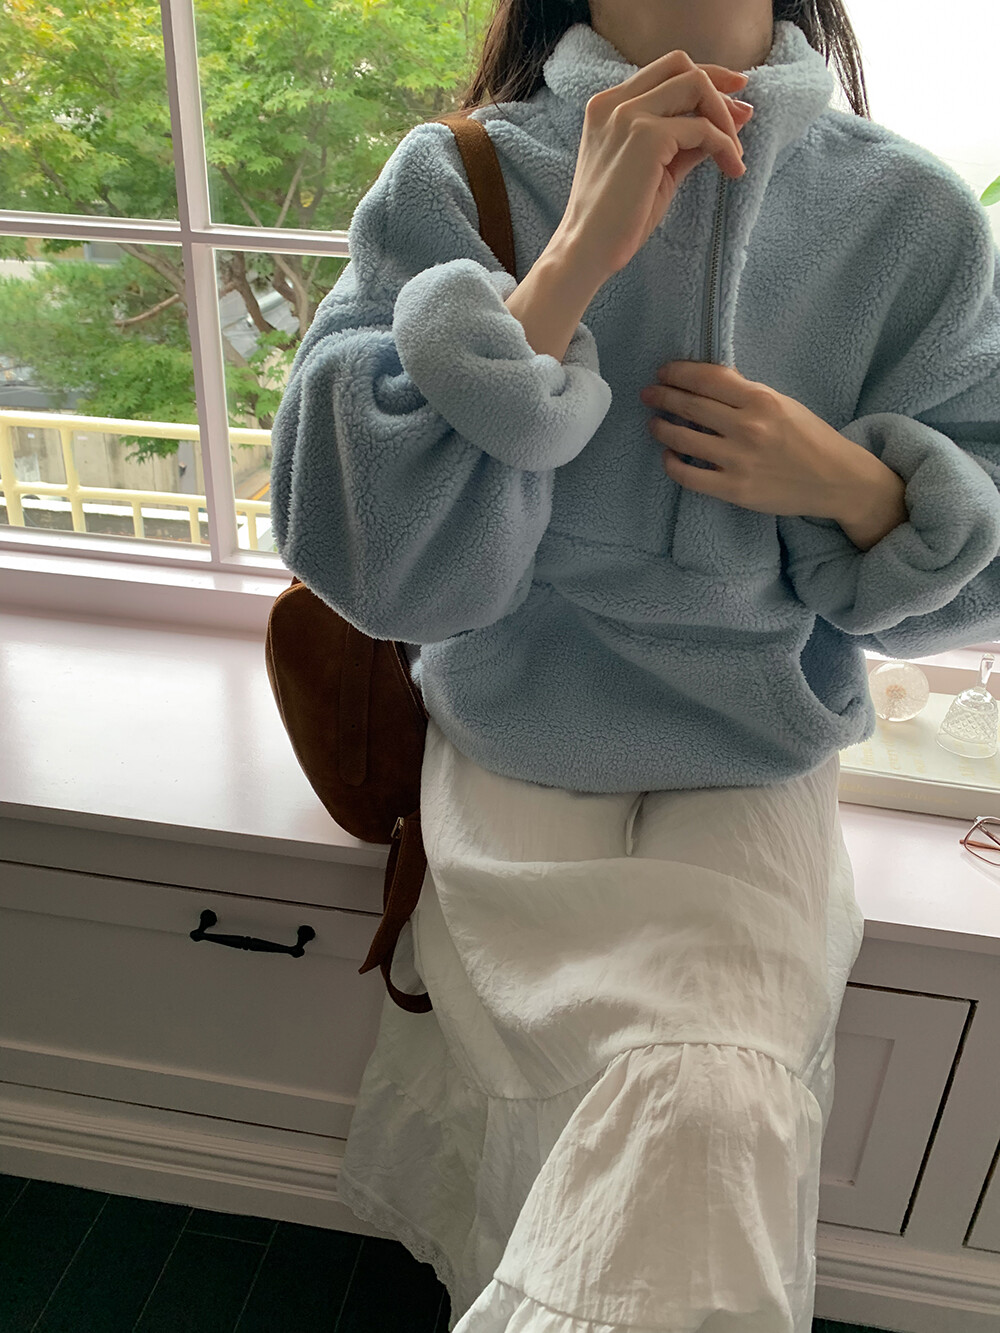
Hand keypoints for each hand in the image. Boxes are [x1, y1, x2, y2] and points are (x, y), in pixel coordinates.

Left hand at [640, 360, 858, 519]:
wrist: (835, 480)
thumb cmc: (809, 437)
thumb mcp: (782, 404)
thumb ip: (746, 394)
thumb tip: (707, 382)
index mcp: (760, 400)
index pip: (706, 379)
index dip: (678, 373)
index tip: (663, 372)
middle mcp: (746, 428)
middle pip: (689, 406)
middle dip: (662, 396)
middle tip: (648, 394)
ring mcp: (738, 460)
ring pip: (682, 439)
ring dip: (661, 428)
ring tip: (654, 423)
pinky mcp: (733, 489)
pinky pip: (688, 475)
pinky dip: (671, 463)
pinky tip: (669, 456)